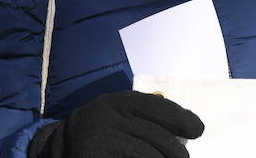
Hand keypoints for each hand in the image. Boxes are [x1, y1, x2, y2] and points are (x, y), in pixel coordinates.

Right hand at [28, 90, 204, 157]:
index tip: (198, 130)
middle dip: (176, 151)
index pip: (157, 108)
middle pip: (156, 137)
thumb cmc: (101, 128)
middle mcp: (108, 119)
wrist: (57, 146)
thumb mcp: (117, 112)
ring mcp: (100, 142)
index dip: (181, 119)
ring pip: (147, 155)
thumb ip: (144, 114)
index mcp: (116, 102)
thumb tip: (187, 127)